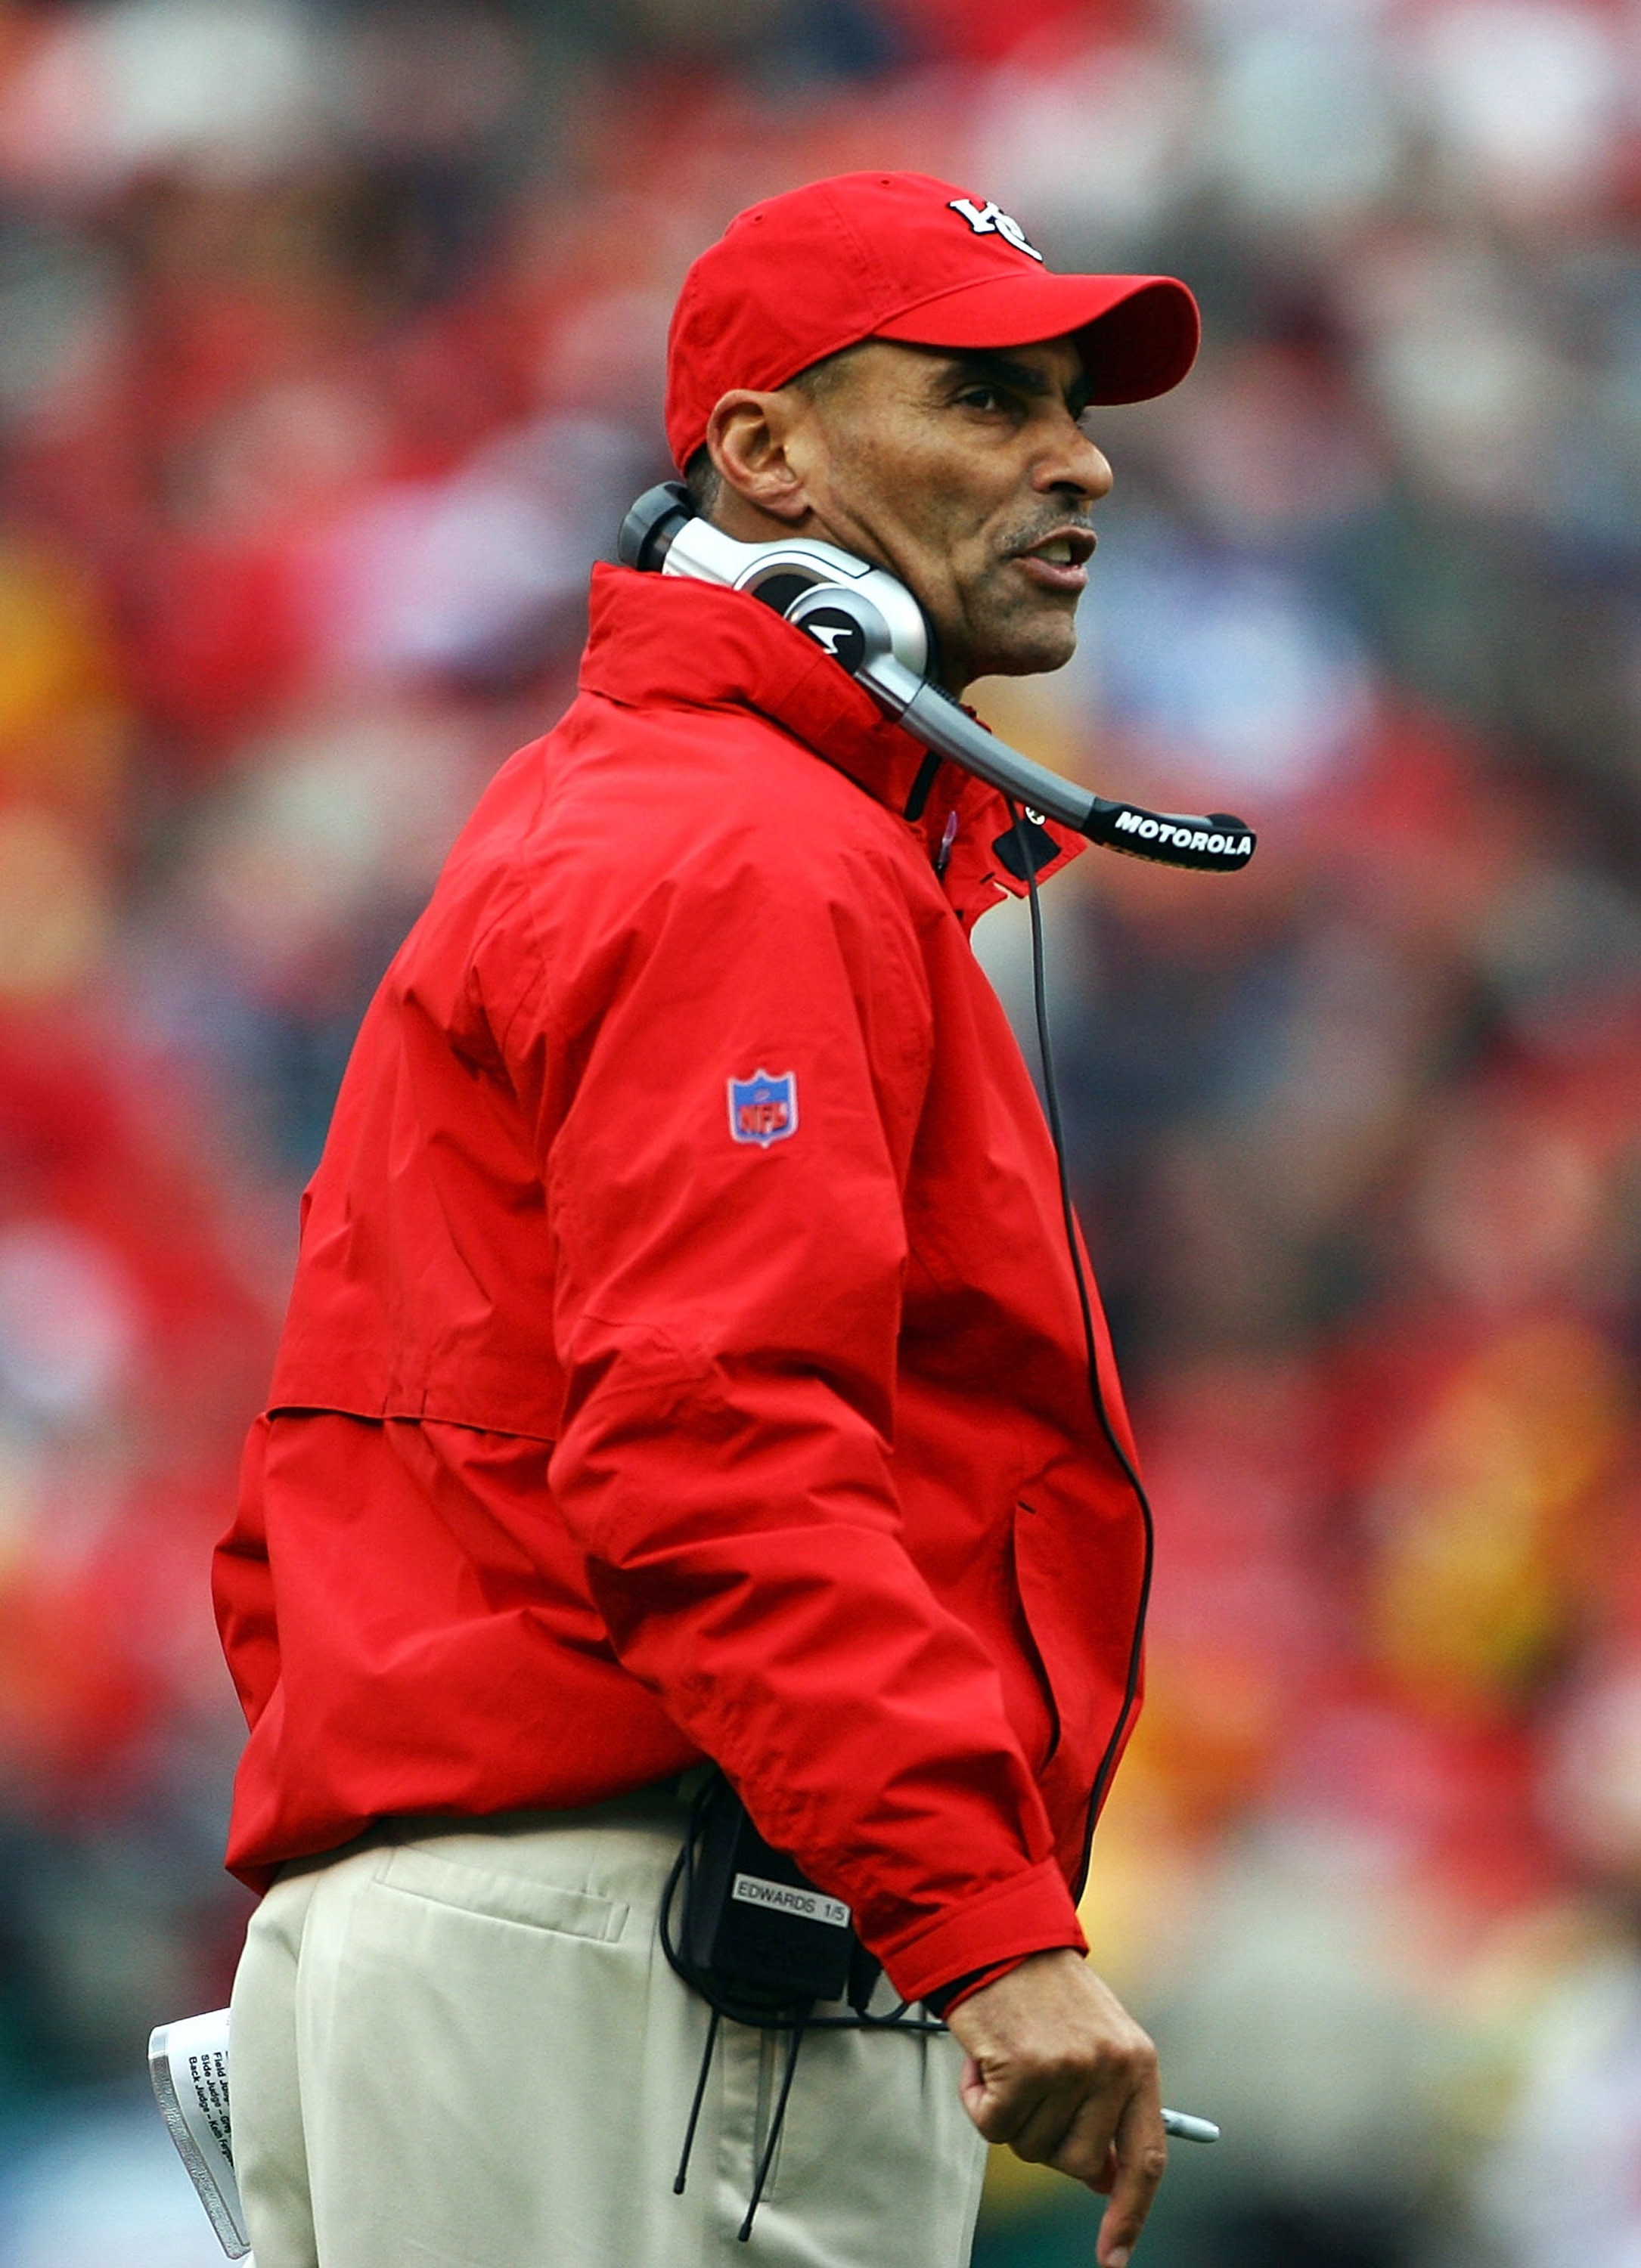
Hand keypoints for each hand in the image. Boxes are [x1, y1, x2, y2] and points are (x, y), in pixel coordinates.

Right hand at [945, 1947, 1165, 2267]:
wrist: (997, 1932)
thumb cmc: (1043, 1991)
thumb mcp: (1096, 2040)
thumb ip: (1107, 2106)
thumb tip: (1105, 2182)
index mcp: (1139, 2061)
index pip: (1147, 2158)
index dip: (1130, 2213)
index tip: (1113, 2258)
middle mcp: (1111, 2067)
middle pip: (1077, 2163)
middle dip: (1044, 2139)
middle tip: (1029, 2086)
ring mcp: (1069, 2069)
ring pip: (1029, 2147)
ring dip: (1008, 2113)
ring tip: (1008, 2056)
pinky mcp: (1023, 2067)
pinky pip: (991, 2127)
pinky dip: (976, 2100)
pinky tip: (982, 2056)